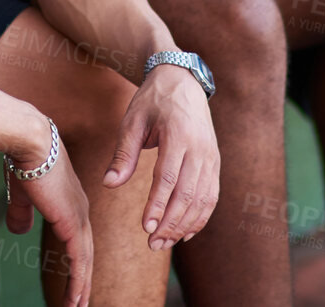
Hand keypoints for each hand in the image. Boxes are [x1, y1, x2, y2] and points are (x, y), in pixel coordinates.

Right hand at [6, 117, 92, 305]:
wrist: (29, 142)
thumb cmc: (23, 160)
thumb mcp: (21, 193)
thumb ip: (21, 212)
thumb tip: (19, 231)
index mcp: (70, 201)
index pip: (77, 238)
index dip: (76, 260)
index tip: (74, 279)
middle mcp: (80, 210)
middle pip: (85, 252)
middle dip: (83, 279)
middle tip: (80, 302)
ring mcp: (79, 216)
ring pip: (84, 260)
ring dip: (81, 286)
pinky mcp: (73, 222)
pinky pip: (79, 260)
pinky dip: (79, 281)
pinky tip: (76, 299)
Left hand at [104, 59, 218, 250]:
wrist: (182, 80)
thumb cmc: (152, 101)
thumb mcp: (132, 121)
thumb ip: (123, 154)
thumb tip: (109, 184)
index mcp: (178, 134)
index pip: (168, 177)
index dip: (158, 205)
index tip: (145, 228)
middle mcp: (200, 148)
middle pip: (188, 194)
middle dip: (171, 222)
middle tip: (153, 244)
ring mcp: (211, 156)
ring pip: (203, 199)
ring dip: (185, 225)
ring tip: (164, 243)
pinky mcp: (215, 162)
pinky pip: (212, 195)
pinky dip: (201, 217)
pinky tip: (185, 232)